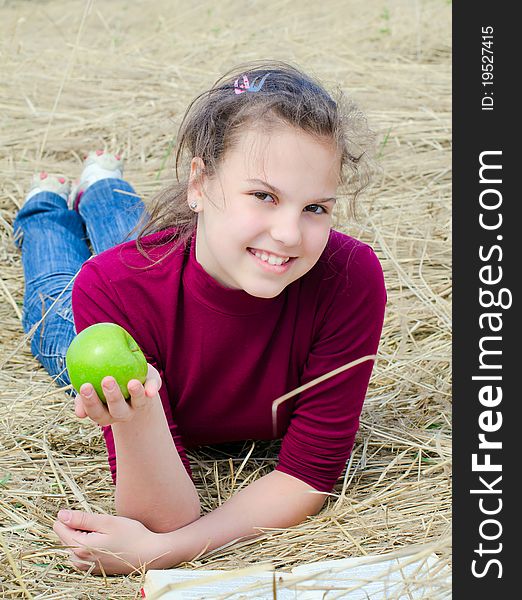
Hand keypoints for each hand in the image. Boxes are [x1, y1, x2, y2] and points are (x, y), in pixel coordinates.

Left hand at [53, 509, 174, 574]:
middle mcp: (78, 561)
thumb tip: (61, 515)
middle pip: (65, 536)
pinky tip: (106, 542)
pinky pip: (81, 553)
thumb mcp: (107, 522)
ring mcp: (85, 567)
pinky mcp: (92, 569)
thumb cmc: (131, 536)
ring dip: (84, 536)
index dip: (72, 517)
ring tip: (105, 533)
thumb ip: (82, 519)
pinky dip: (89, 544)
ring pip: (73, 544)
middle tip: (102, 525)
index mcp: (80, 548)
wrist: (149, 555)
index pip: (59, 527)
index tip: (89, 516)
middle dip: (79, 527)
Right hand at [74, 363, 161, 426]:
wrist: (127, 377)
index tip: (84, 385)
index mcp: (105, 413)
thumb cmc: (103, 381)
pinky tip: (151, 390)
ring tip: (132, 383)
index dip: (89, 402)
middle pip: (117, 410)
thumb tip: (78, 413)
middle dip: (112, 397)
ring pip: (137, 403)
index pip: (96, 412)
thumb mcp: (91, 387)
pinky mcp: (150, 393)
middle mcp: (122, 413)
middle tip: (106, 380)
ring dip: (135, 393)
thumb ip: (83, 397)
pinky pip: (152, 390)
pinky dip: (152, 389)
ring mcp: (137, 405)